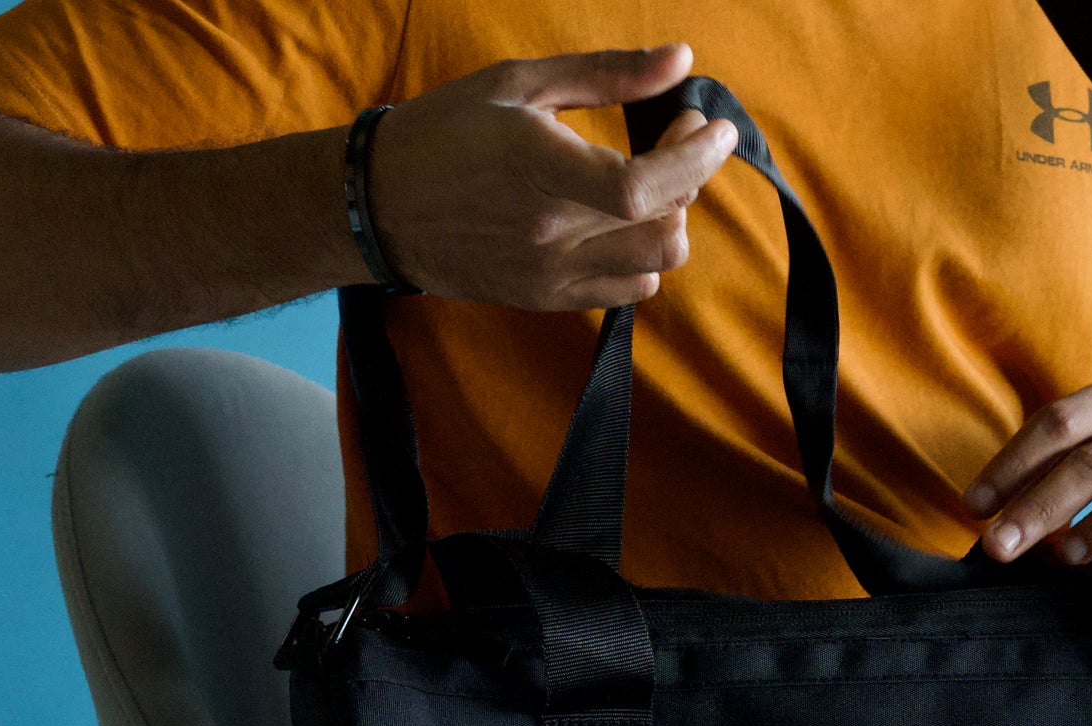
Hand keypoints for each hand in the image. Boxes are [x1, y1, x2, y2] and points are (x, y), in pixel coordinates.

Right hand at [367, 43, 735, 307]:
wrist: (377, 206)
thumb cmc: (444, 131)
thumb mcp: (519, 82)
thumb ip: (605, 74)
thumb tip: (679, 60)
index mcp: (540, 169)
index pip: (644, 186)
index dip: (694, 161)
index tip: (715, 130)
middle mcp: (550, 233)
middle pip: (665, 227)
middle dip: (689, 179)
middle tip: (677, 138)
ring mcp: (550, 275)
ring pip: (655, 266)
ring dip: (668, 221)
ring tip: (647, 183)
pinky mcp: (547, 300)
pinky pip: (627, 292)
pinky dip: (642, 258)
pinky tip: (620, 222)